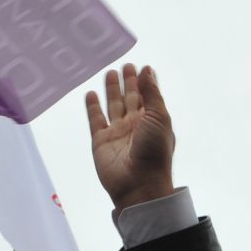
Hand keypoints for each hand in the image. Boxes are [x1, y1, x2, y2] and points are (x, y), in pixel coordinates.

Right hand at [84, 62, 175, 212]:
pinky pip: (95, 120)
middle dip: (128, 83)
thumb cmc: (154, 152)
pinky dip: (92, 107)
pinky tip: (91, 94)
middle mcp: (135, 126)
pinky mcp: (100, 141)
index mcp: (152, 121)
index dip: (145, 83)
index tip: (143, 67)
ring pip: (113, 106)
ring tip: (110, 73)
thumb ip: (151, 94)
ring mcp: (117, 133)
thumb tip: (147, 70)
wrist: (138, 184)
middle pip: (130, 99)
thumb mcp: (159, 118)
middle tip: (126, 66)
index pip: (148, 97)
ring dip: (111, 90)